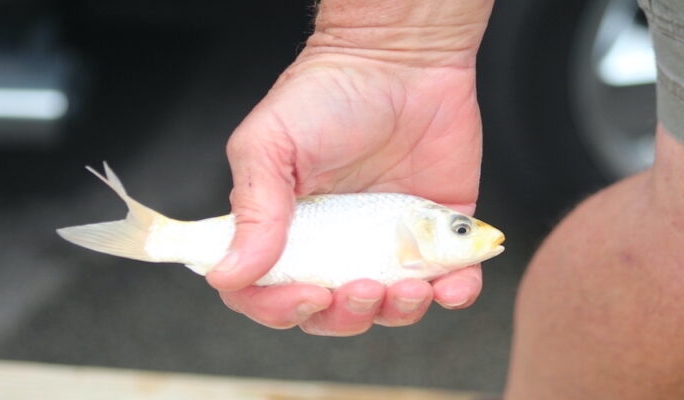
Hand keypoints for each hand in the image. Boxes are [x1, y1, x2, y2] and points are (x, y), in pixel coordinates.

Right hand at [206, 27, 485, 335]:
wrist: (402, 58)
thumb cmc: (328, 94)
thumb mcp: (270, 145)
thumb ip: (254, 211)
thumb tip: (228, 273)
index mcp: (288, 229)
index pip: (271, 290)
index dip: (283, 306)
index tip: (307, 293)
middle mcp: (338, 243)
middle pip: (333, 311)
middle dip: (346, 315)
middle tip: (359, 288)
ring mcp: (389, 240)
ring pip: (390, 306)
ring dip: (398, 312)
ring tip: (406, 286)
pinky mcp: (437, 231)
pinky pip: (450, 281)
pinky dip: (454, 294)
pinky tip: (451, 286)